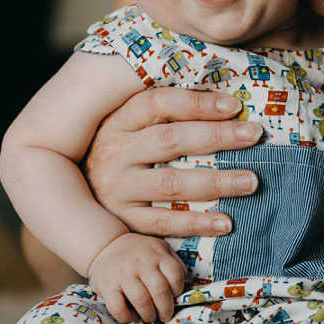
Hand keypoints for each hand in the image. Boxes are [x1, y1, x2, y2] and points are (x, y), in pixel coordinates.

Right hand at [83, 88, 262, 238]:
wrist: (69, 201)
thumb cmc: (115, 157)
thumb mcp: (124, 129)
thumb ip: (160, 115)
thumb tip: (218, 99)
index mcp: (116, 123)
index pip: (156, 104)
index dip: (196, 102)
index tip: (234, 105)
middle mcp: (113, 154)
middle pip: (169, 140)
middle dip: (216, 136)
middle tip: (254, 135)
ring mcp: (116, 190)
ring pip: (170, 183)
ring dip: (215, 182)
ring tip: (251, 181)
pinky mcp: (122, 221)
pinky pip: (163, 224)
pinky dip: (196, 223)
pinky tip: (226, 222)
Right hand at [88, 233, 184, 323]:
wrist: (104, 246)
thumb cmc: (137, 252)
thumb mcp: (158, 248)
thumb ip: (173, 261)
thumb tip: (186, 282)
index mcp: (156, 253)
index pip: (175, 276)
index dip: (178, 291)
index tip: (173, 297)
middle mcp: (140, 262)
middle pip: (160, 291)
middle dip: (166, 309)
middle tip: (164, 315)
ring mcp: (123, 274)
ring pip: (142, 302)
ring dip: (149, 315)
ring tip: (150, 316)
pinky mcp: (107, 286)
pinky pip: (119, 309)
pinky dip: (128, 317)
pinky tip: (131, 314)